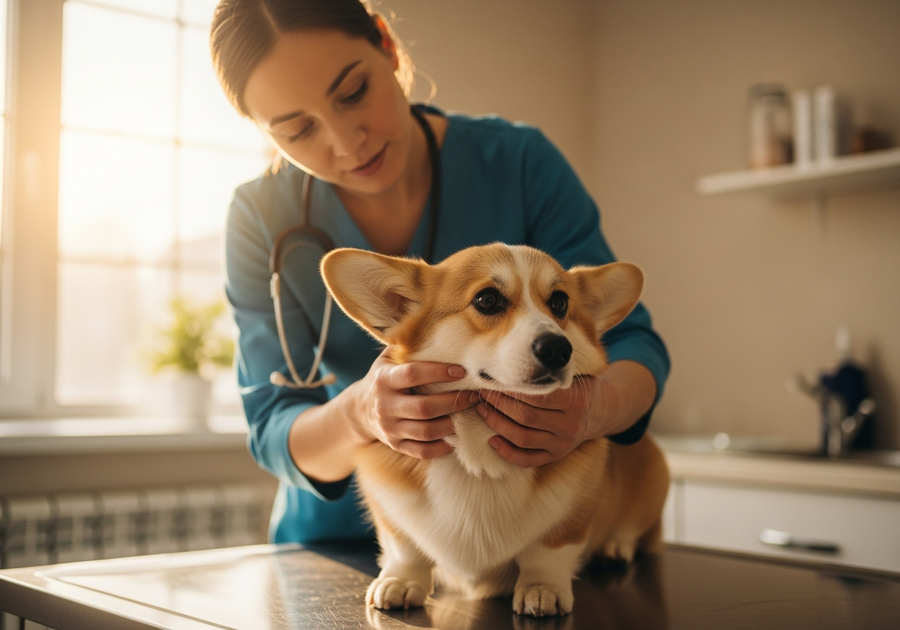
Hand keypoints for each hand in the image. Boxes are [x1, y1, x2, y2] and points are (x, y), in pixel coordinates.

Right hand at [353, 348, 476, 459]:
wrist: (359, 410)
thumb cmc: (383, 377)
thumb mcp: (387, 358)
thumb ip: (407, 346)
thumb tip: (432, 322)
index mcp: (384, 379)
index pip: (413, 375)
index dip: (439, 372)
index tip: (461, 370)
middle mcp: (385, 405)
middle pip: (424, 408)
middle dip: (453, 402)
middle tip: (474, 395)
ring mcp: (390, 428)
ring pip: (426, 432)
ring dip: (452, 424)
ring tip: (469, 414)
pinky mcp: (395, 445)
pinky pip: (422, 451)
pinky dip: (442, 447)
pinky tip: (457, 437)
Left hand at [475, 361, 657, 467]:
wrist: (601, 412)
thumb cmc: (579, 386)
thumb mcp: (574, 373)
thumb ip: (553, 367)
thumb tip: (523, 350)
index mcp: (575, 402)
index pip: (537, 396)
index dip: (511, 389)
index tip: (492, 379)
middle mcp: (570, 425)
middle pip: (526, 417)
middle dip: (499, 404)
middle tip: (481, 393)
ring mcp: (562, 443)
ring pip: (523, 438)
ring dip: (497, 424)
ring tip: (481, 410)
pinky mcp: (555, 456)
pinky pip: (528, 459)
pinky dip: (508, 453)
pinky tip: (492, 440)